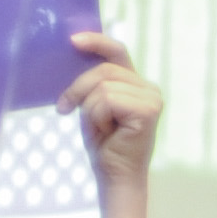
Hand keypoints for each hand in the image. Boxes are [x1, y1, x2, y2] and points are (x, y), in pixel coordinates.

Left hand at [62, 33, 162, 183]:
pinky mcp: (148, 110)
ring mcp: (151, 98)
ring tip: (99, 129)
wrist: (115, 177)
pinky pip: (108, 100)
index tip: (73, 40)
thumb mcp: (93, 106)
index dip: (96, 41)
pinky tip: (107, 132)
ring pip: (103, 86)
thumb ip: (93, 82)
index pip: (117, 51)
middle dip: (79, 88)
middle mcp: (149, 88)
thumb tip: (75, 52)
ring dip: (90, 110)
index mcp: (137, 84)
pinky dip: (98, 117)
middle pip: (104, 69)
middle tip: (64, 108)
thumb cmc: (105, 145)